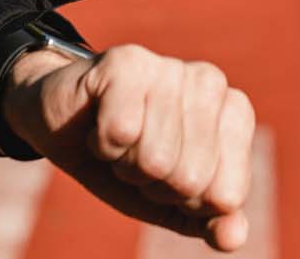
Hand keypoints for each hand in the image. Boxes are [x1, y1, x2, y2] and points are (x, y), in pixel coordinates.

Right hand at [1, 44, 254, 250]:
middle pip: (191, 178)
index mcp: (235, 112)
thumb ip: (208, 221)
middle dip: (153, 184)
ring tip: (119, 140)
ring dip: (124, 164)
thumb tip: (233, 238)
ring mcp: (170, 67)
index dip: (186, 202)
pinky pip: (121, 133)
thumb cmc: (127, 161)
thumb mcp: (169, 202)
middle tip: (136, 157)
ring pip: (155, 159)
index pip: (226, 194)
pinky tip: (98, 123)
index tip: (168, 176)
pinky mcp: (127, 62)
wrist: (64, 123)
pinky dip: (101, 144)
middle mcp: (211, 82)